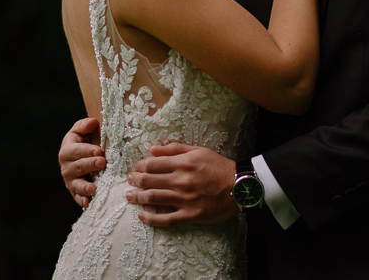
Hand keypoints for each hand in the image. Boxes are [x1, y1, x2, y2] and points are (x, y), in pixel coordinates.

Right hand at [58, 117, 105, 208]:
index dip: (87, 151)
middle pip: (78, 167)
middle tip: (102, 162)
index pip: (76, 150)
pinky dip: (82, 200)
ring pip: (76, 184)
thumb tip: (93, 122)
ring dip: (85, 187)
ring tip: (93, 188)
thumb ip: (85, 125)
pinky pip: (77, 198)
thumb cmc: (84, 140)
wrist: (82, 155)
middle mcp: (66, 166)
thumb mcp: (82, 130)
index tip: (99, 151)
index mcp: (67, 150)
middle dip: (90, 165)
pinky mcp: (75, 191)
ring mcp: (70, 180)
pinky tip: (89, 202)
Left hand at [125, 143, 239, 226]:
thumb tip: (153, 149)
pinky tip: (142, 216)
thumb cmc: (219, 167)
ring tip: (129, 196)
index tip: (136, 167)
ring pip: (153, 198)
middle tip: (130, 180)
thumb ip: (175, 149)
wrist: (240, 187)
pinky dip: (151, 219)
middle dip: (135, 180)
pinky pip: (166, 219)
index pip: (152, 164)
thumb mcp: (199, 151)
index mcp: (184, 163)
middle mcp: (181, 180)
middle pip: (149, 180)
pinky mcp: (190, 215)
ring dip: (137, 197)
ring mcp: (185, 199)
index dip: (140, 166)